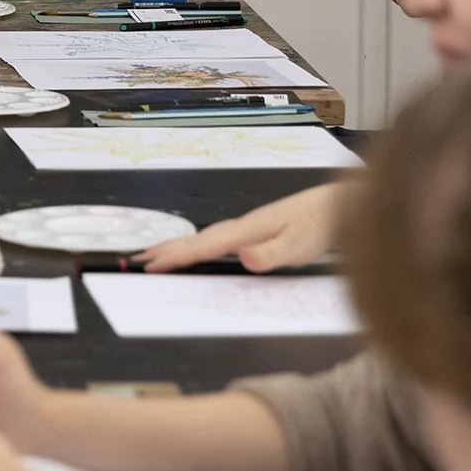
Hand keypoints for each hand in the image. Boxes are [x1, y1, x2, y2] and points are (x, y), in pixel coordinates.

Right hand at [139, 182, 347, 271]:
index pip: (203, 247)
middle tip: (136, 261)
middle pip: (194, 240)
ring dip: (175, 247)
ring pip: (201, 238)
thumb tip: (243, 259)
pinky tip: (194, 249)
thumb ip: (271, 253)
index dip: (175, 257)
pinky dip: (193, 245)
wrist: (334, 205)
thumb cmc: (318, 226)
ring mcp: (244, 227)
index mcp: (245, 231)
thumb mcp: (299, 245)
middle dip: (164, 250)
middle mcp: (239, 227)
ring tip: (153, 255)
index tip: (150, 266)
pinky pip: (212, 240)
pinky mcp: (250, 231)